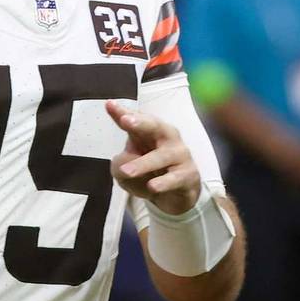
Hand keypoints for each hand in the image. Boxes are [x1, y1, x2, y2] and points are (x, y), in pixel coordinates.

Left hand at [107, 100, 200, 215]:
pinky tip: (153, 187)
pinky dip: (164, 183)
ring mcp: (180, 155)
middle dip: (141, 122)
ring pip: (161, 157)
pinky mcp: (188, 175)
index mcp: (151, 131)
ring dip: (143, 164)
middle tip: (125, 120)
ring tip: (126, 171)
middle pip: (155, 126)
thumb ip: (121, 162)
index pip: (136, 119)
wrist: (176, 194)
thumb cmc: (149, 171)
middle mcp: (167, 138)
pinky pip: (175, 178)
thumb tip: (123, 165)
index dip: (123, 113)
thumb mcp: (128, 166)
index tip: (111, 106)